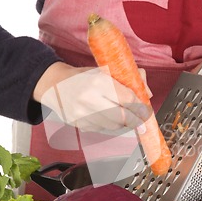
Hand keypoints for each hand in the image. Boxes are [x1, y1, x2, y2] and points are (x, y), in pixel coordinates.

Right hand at [33, 62, 151, 132]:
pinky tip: (107, 117)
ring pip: (113, 126)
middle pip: (122, 117)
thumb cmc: (83, 77)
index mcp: (98, 81)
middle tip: (142, 122)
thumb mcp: (105, 71)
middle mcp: (89, 98)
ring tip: (124, 117)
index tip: (146, 111)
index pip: (127, 99)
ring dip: (123, 123)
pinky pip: (102, 129)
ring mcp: (83, 114)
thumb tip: (147, 93)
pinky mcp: (79, 125)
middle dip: (135, 120)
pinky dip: (109, 125)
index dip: (140, 107)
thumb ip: (128, 79)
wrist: (54, 85)